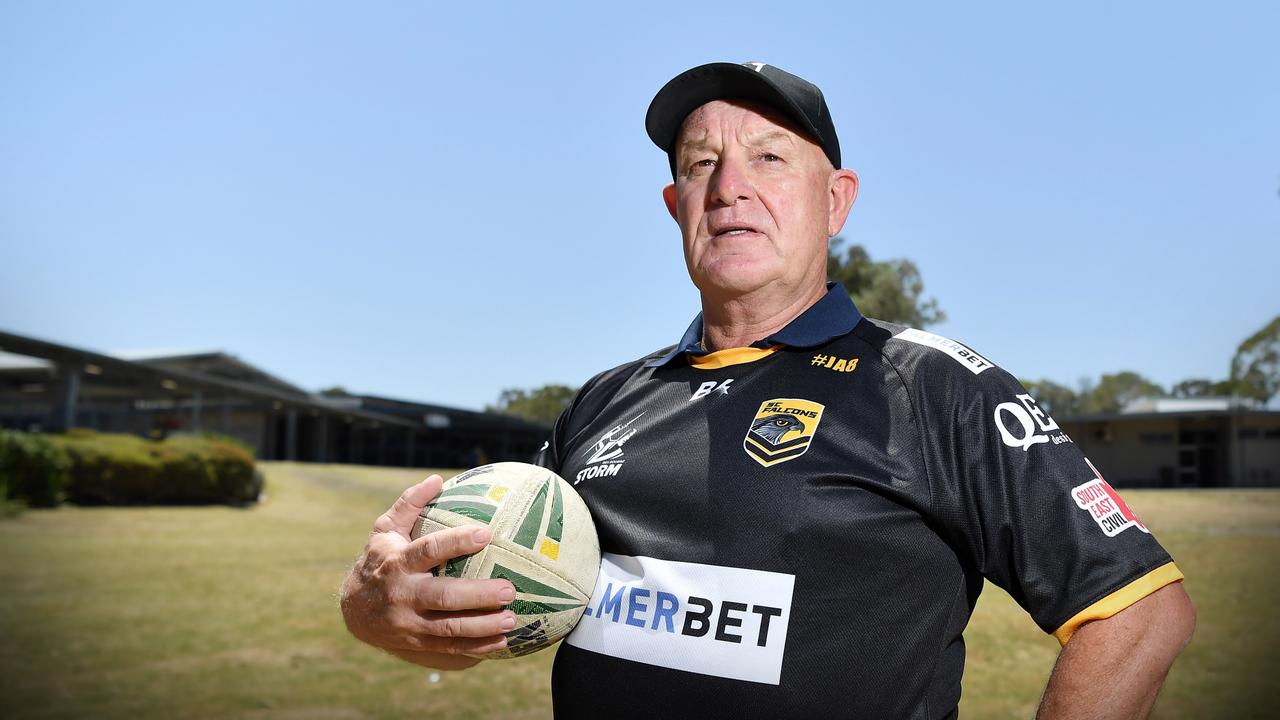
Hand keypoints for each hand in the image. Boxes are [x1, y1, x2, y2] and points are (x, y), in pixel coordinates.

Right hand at [339, 475, 516, 669]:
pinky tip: (501, 642)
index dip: (457, 542)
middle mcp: (403, 594)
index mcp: (398, 562)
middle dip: (478, 595)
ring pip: (449, 628)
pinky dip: (476, 647)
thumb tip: (437, 479)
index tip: (486, 534)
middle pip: (444, 596)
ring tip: (512, 618)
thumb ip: (410, 503)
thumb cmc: (378, 560)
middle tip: (509, 589)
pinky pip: (449, 647)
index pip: (429, 550)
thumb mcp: (385, 529)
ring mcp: (408, 622)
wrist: (353, 609)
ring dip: (483, 625)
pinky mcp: (415, 642)